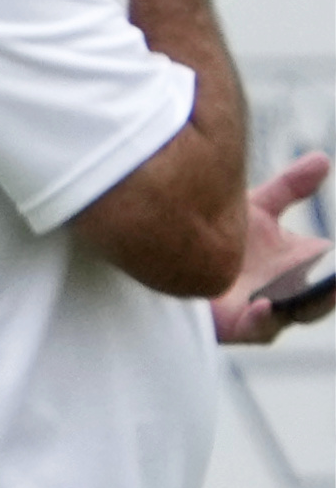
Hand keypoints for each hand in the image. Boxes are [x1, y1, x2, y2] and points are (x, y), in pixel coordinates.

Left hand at [230, 143, 331, 353]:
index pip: (333, 268)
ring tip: (328, 290)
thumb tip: (323, 159)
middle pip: (323, 296)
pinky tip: (265, 304)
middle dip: (335, 288)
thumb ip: (289, 187)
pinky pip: (255, 328)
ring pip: (297, 314)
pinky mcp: (232, 325)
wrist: (168, 250)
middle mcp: (286, 288)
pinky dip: (263, 318)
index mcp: (298, 263)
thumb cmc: (215, 231)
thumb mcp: (256, 207)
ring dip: (313, 304)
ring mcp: (262, 307)